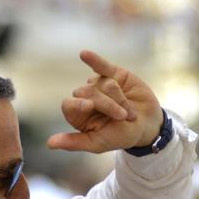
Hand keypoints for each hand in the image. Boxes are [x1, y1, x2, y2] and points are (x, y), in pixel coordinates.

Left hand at [47, 50, 163, 153]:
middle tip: (123, 117)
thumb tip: (49, 144)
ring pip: (103, 83)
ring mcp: (98, 84)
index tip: (89, 106)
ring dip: (119, 99)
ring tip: (130, 112)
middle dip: (108, 105)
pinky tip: (84, 54)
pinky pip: (101, 65)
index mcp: (78, 114)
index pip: (69, 105)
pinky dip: (93, 59)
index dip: (78, 104)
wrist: (148, 125)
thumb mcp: (99, 143)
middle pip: (87, 92)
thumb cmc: (121, 136)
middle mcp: (86, 97)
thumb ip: (75, 142)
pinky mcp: (113, 73)